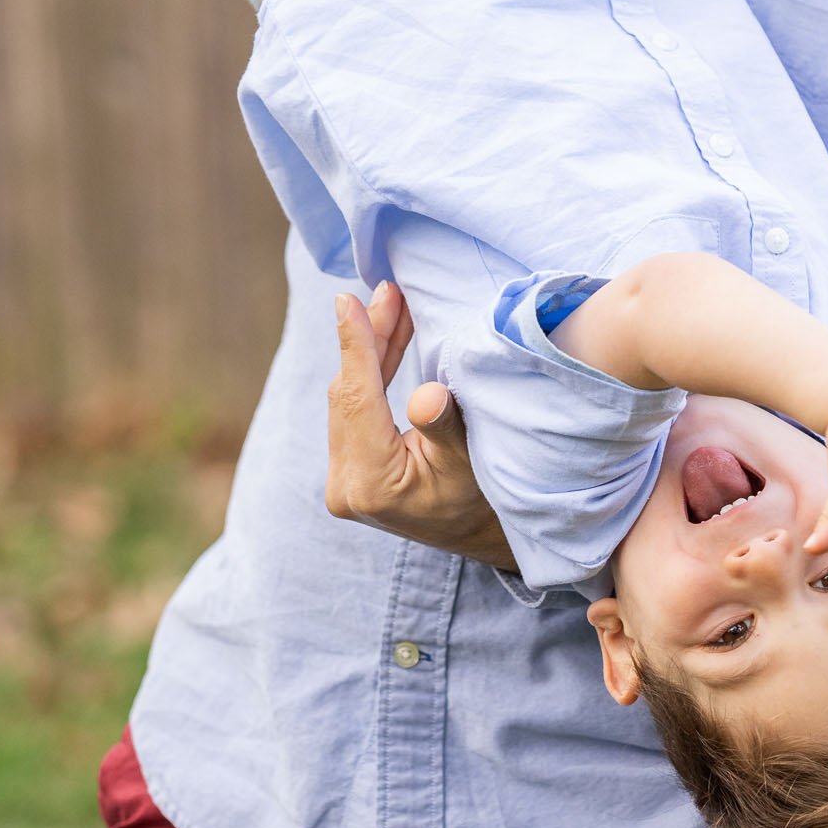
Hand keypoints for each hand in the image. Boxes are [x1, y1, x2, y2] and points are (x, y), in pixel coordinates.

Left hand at [325, 282, 516, 569]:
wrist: (480, 535)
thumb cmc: (485, 497)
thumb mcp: (471, 459)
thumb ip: (444, 426)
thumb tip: (426, 394)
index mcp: (371, 484)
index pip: (358, 402)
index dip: (355, 346)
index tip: (347, 301)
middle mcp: (346, 486)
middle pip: (350, 395)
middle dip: (368, 339)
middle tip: (387, 291)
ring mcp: (343, 480)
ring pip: (350, 398)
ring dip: (371, 350)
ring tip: (391, 304)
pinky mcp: (348, 470)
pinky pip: (354, 409)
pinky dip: (371, 372)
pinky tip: (386, 339)